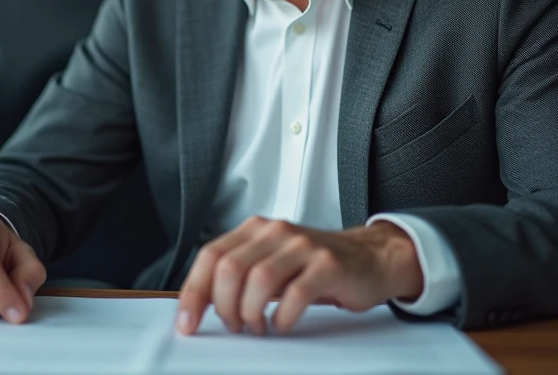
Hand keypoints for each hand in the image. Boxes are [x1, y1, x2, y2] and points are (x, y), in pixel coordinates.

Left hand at [176, 217, 422, 335]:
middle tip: (234, 326)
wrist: (369, 257)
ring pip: (259, 280)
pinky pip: (296, 293)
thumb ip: (239, 274)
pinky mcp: (328, 264)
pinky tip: (283, 325)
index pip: (211, 256)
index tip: (187, 322)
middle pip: (230, 268)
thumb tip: (200, 304)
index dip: (194, 292)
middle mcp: (276, 232)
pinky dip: (283, 317)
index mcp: (256, 230)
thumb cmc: (315, 265)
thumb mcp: (271, 261)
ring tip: (257, 327)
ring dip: (251, 313)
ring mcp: (303, 246)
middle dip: (223, 306)